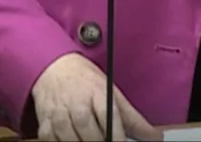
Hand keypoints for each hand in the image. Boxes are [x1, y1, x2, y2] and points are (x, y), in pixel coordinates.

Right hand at [31, 53, 161, 141]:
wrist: (53, 67)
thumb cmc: (85, 80)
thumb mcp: (112, 92)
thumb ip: (133, 118)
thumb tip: (155, 137)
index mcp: (99, 94)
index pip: (110, 120)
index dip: (116, 138)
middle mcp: (78, 105)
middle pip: (91, 135)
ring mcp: (59, 115)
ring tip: (89, 140)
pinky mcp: (46, 124)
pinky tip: (73, 140)